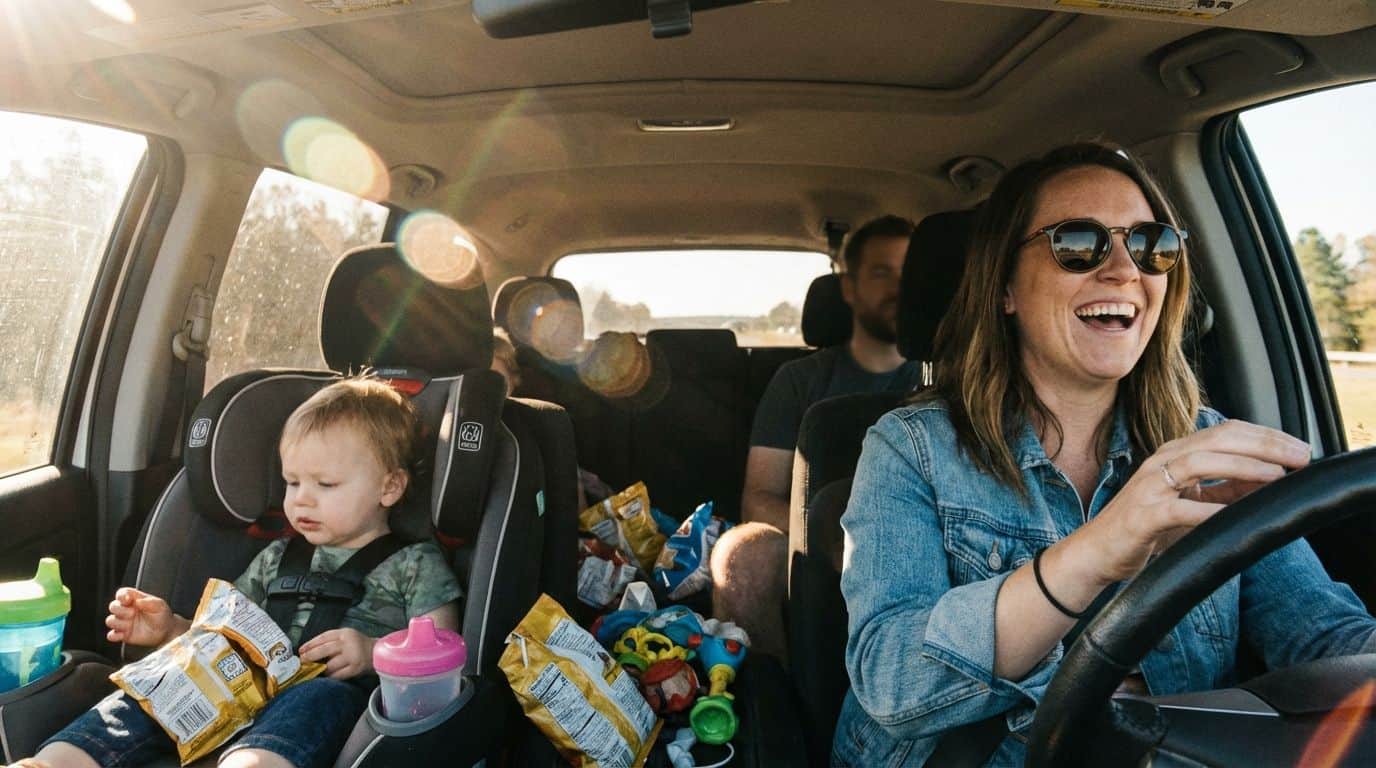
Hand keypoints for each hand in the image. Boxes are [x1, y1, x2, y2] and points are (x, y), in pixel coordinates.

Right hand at [106, 587, 177, 646]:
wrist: (166, 631)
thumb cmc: (162, 614)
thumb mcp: (160, 606)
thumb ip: (150, 602)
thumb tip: (138, 601)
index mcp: (134, 600)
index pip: (121, 593)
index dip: (121, 595)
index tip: (127, 599)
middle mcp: (126, 610)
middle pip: (113, 606)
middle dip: (120, 610)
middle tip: (133, 613)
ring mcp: (124, 622)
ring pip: (110, 620)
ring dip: (118, 623)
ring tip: (130, 625)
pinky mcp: (123, 634)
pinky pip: (111, 635)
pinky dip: (113, 636)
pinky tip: (122, 635)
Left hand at [299, 628, 375, 679]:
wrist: (379, 653)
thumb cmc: (360, 645)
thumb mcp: (347, 637)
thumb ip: (333, 641)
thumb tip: (311, 651)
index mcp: (345, 633)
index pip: (324, 637)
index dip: (310, 644)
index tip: (301, 650)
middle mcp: (349, 643)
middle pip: (325, 649)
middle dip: (311, 656)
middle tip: (303, 661)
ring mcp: (352, 656)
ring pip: (330, 664)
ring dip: (321, 669)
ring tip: (316, 671)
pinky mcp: (355, 668)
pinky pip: (338, 675)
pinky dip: (330, 677)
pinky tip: (326, 677)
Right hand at [1075, 419, 1309, 583]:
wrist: (1097, 552)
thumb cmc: (1147, 528)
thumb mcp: (1194, 503)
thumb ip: (1226, 490)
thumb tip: (1270, 478)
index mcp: (1175, 455)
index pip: (1226, 432)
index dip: (1266, 436)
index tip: (1299, 448)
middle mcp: (1162, 462)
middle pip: (1217, 439)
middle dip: (1263, 444)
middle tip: (1299, 456)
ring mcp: (1150, 487)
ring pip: (1198, 463)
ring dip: (1242, 467)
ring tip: (1276, 475)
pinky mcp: (1143, 516)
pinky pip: (1181, 509)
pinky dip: (1210, 511)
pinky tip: (1235, 516)